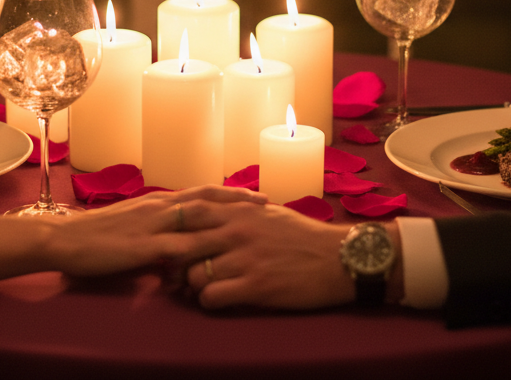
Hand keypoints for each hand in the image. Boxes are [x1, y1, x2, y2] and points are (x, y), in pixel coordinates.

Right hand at [44, 186, 264, 277]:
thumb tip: (179, 242)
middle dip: (238, 199)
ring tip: (254, 222)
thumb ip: (158, 232)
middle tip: (267, 201)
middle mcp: (159, 207)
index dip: (229, 193)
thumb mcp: (133, 228)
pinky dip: (200, 250)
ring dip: (227, 218)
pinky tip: (219, 256)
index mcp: (157, 202)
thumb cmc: (94, 236)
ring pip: (198, 216)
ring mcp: (152, 225)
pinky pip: (177, 247)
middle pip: (207, 198)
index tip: (255, 195)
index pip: (201, 193)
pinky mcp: (143, 246)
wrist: (63, 238)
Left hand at [183, 202, 356, 308]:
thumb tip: (209, 212)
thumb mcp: (267, 213)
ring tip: (205, 287)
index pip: (188, 212)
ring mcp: (245, 258)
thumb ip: (236, 210)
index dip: (173, 227)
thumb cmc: (302, 235)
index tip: (172, 240)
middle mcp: (237, 231)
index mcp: (239, 211)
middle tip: (176, 272)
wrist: (338, 257)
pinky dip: (209, 301)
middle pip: (182, 244)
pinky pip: (212, 297)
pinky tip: (221, 299)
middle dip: (174, 261)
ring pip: (193, 275)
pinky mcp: (256, 285)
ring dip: (193, 285)